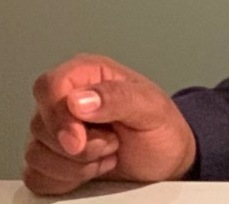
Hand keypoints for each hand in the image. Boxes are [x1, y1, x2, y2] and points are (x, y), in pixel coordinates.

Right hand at [23, 54, 196, 196]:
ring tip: (108, 152)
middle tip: (113, 142)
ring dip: (77, 165)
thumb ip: (118, 98)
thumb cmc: (160, 128)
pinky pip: (37, 177)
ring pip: (36, 155)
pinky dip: (66, 181)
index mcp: (88, 74)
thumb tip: (77, 100)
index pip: (49, 86)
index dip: (58, 116)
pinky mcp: (47, 161)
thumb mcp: (152, 109)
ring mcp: (53, 131)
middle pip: (40, 126)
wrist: (164, 160)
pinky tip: (93, 168)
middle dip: (80, 147)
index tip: (79, 140)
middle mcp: (65, 99)